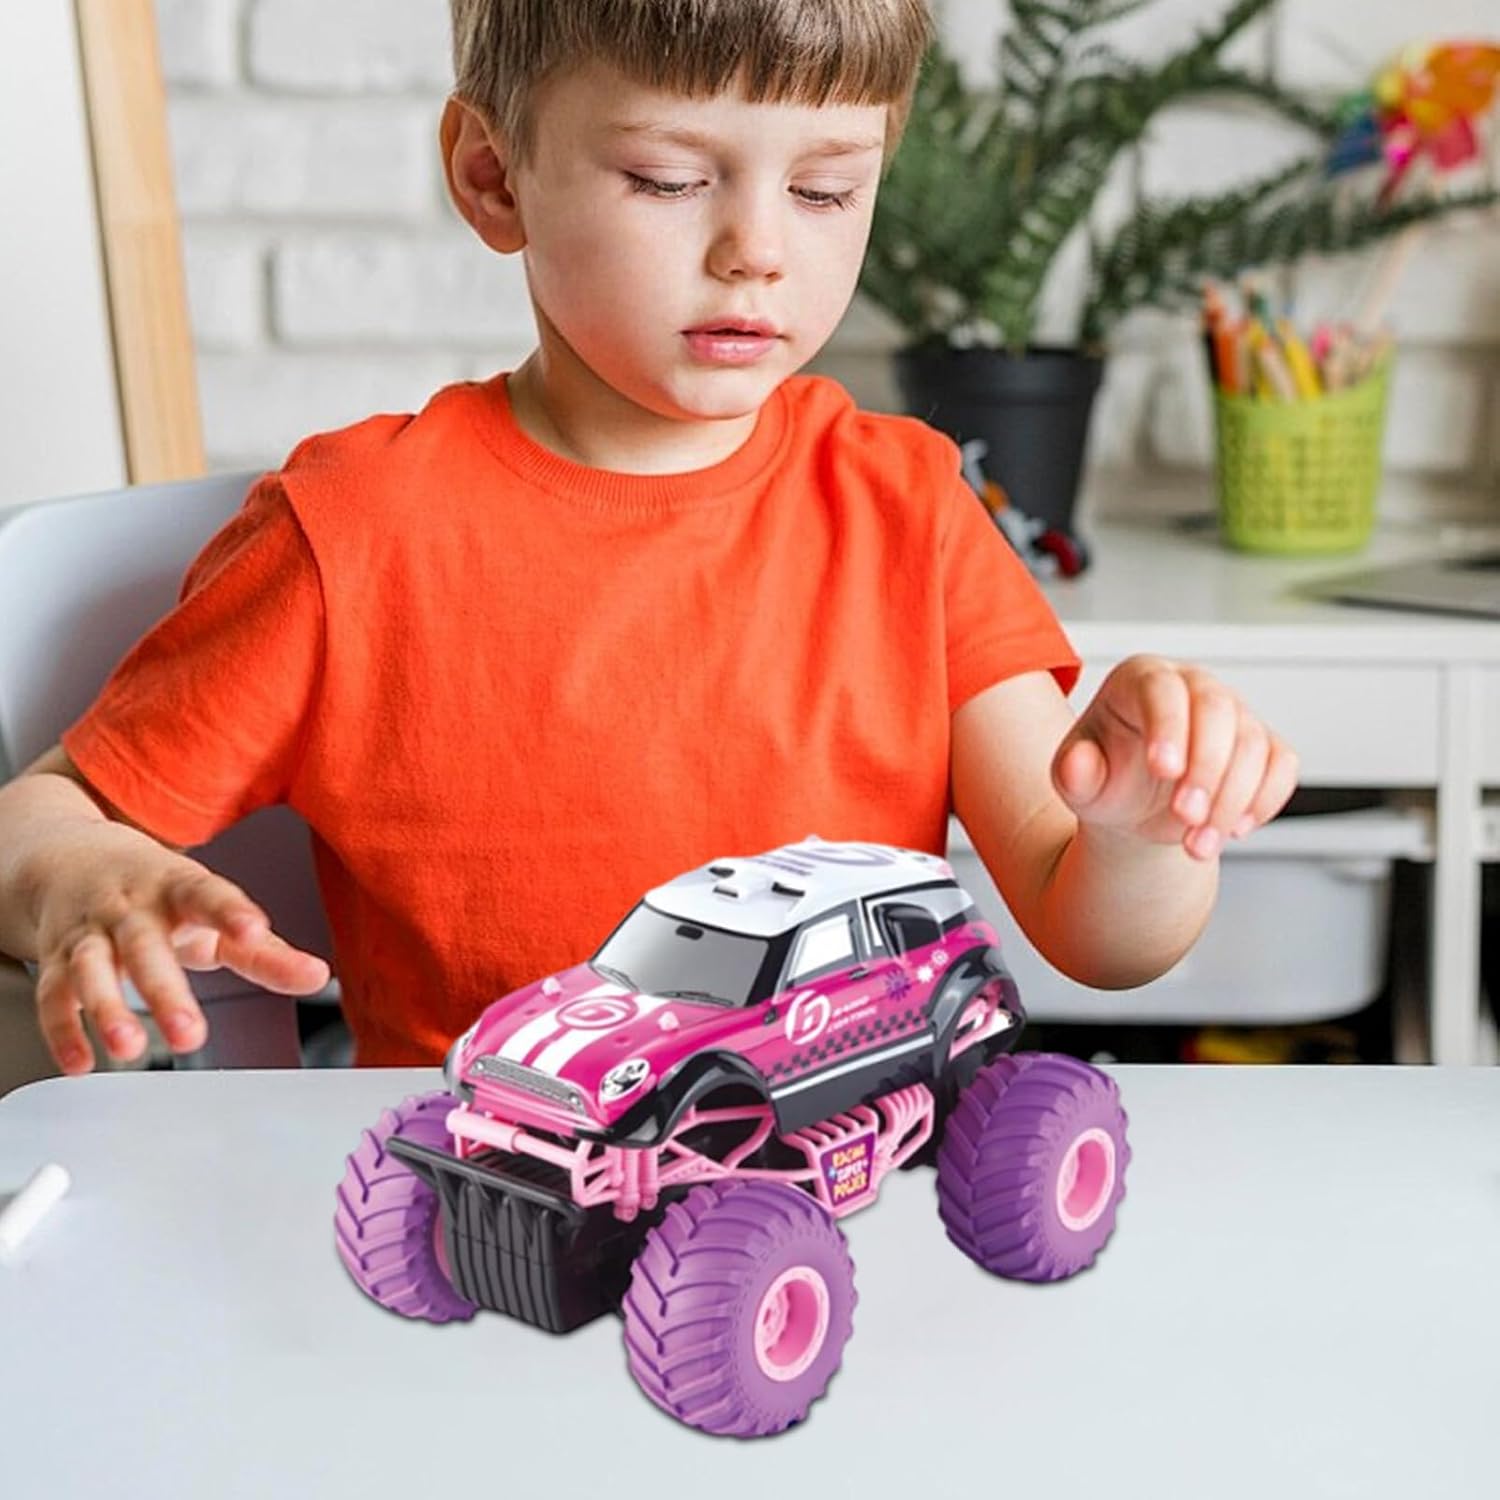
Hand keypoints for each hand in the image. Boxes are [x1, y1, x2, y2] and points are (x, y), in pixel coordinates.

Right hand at [32, 831, 330, 1075]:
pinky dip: (64, 1029)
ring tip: (129, 1048)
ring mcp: (89, 931)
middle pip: (145, 946)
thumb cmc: (158, 892)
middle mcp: (130, 907)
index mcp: (177, 887)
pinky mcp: (54, 958)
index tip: (255, 931)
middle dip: (165, 991)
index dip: (232, 912)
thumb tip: (318, 977)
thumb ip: (265, 952)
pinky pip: (53, 995)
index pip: (207, 894)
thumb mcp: (213, 913)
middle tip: (190, 1035)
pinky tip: (82, 1060)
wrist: (71, 859)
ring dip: (107, 1009)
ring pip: (91, 968)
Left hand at [1050, 655, 1297, 859]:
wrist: (1134, 808)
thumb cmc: (1106, 780)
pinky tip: (1234, 830)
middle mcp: (1192, 686)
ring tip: (1196, 844)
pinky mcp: (1263, 744)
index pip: (1161, 690)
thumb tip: (1078, 763)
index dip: (1167, 726)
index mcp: (1140, 680)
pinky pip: (1281, 765)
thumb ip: (1073, 772)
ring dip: (1231, 801)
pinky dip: (1264, 800)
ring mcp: (1233, 713)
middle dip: (1206, 768)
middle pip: (1217, 710)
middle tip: (1184, 817)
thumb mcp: (1078, 783)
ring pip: (1252, 743)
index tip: (1162, 770)